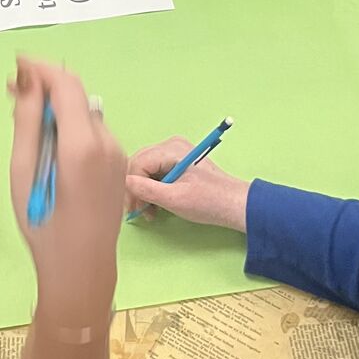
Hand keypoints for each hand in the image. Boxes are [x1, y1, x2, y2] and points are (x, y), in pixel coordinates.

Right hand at [10, 59, 123, 325]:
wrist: (83, 269)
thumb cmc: (44, 227)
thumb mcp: (24, 174)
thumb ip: (29, 125)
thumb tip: (30, 85)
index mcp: (82, 144)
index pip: (66, 85)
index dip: (41, 68)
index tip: (17, 65)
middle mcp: (107, 142)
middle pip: (77, 97)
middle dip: (47, 87)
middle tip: (14, 90)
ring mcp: (118, 154)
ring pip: (85, 115)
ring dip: (59, 109)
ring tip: (28, 120)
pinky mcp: (120, 165)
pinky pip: (93, 134)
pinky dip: (71, 128)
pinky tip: (51, 145)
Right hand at [126, 143, 249, 229]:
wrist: (234, 205)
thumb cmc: (210, 201)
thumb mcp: (175, 199)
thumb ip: (147, 190)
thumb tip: (124, 184)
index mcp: (171, 149)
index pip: (136, 164)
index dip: (131, 188)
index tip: (134, 208)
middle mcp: (170, 146)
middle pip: (138, 165)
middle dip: (135, 190)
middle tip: (137, 211)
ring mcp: (173, 154)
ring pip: (144, 171)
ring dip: (142, 192)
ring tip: (149, 212)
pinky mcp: (176, 164)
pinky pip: (154, 174)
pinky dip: (152, 190)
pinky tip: (155, 205)